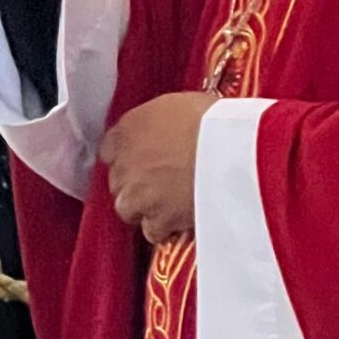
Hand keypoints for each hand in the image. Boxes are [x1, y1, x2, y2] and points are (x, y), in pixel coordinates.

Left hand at [101, 93, 215, 243]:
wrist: (229, 151)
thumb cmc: (211, 121)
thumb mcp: (177, 107)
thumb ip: (158, 124)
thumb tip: (164, 131)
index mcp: (126, 130)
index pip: (109, 149)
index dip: (127, 157)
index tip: (142, 160)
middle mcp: (124, 163)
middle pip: (117, 181)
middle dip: (135, 184)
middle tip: (161, 182)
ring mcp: (136, 194)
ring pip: (127, 209)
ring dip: (143, 209)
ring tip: (169, 204)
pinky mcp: (156, 220)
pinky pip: (151, 231)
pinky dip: (163, 229)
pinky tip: (179, 220)